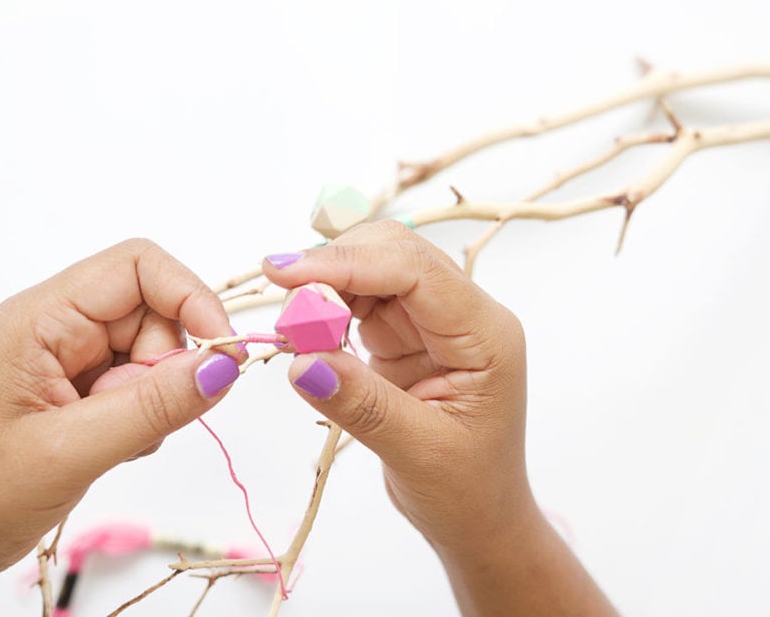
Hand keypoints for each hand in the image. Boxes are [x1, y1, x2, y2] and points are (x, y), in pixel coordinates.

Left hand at [0, 239, 241, 614]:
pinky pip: (142, 384)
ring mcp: (68, 359)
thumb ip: (153, 407)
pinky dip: (146, 416)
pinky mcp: (80, 389)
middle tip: (141, 421)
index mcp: (38, 319)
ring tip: (112, 443)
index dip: (190, 296)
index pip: (136, 267)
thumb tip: (224, 366)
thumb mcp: (70, 452)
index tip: (222, 353)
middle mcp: (55, 327)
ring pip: (153, 351)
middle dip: (167, 365)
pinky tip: (110, 448)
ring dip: (155, 398)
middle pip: (153, 311)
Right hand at [264, 222, 616, 616]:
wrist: (479, 517)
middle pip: (395, 253)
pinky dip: (326, 308)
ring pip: (373, 270)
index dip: (349, 262)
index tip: (286, 271)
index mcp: (485, 334)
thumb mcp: (418, 452)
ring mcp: (432, 321)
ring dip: (325, 285)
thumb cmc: (467, 490)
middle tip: (284, 306)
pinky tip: (305, 331)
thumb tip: (301, 362)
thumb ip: (363, 404)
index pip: (416, 270)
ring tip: (290, 327)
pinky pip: (360, 300)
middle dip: (334, 266)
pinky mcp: (405, 335)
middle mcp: (462, 315)